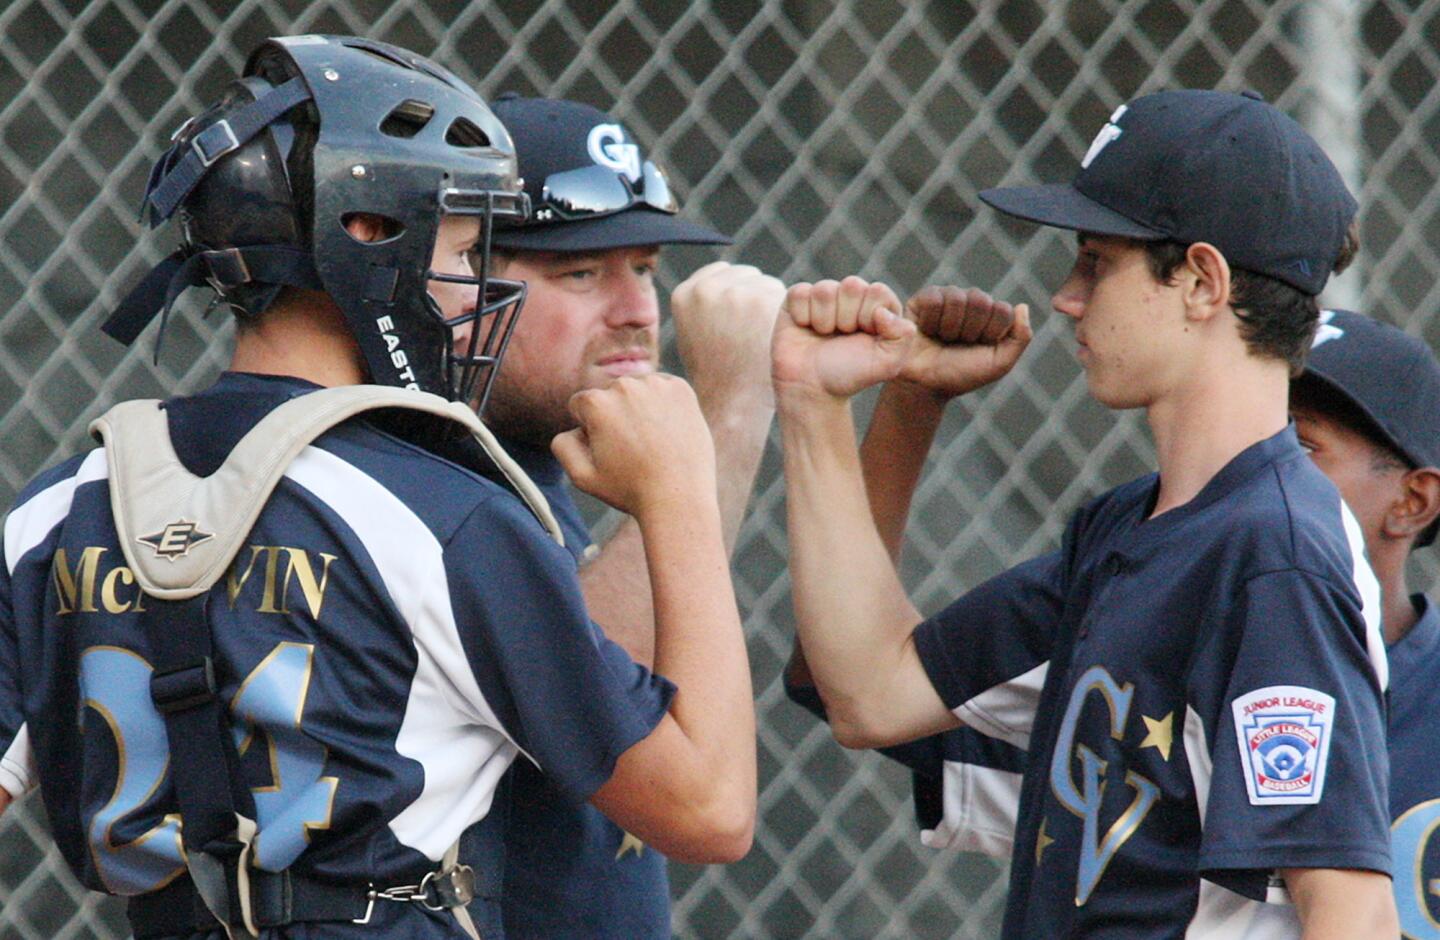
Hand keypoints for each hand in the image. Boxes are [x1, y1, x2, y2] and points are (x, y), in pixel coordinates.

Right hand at [552, 373, 716, 519]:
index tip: (610, 450)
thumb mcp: (582, 476)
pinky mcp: (681, 388)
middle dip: (615, 415)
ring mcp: (656, 384)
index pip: (581, 404)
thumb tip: (574, 426)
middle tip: (634, 448)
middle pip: (610, 394)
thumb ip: (562, 445)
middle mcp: (624, 385)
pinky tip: (668, 431)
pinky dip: (664, 404)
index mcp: (595, 402)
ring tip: (652, 442)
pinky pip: (663, 389)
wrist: (680, 496)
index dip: (591, 430)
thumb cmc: (629, 489)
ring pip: (637, 390)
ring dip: (640, 407)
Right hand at [672, 261, 785, 411]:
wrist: (733, 404)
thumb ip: (703, 303)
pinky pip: (783, 294)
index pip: (721, 273)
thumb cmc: (718, 375)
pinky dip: (785, 314)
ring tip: (759, 339)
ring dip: (770, 305)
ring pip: (766, 284)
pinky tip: (773, 338)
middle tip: (749, 335)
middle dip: (752, 298)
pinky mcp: (762, 301)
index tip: (735, 325)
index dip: (734, 298)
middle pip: (746, 275)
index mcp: (684, 294)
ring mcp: (734, 293)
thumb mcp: (693, 333)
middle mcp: (706, 289)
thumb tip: (724, 274)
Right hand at [771, 276, 915, 401]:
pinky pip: (800, 293)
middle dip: (847, 318)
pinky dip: (802, 315)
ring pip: (825, 289)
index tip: (864, 336)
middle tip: (842, 337)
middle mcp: (852, 297)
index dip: (870, 316)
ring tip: (824, 335)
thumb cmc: (850, 375)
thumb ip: (903, 336)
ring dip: (824, 320)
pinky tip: (805, 328)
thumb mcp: (887, 364)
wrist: (812, 389)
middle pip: (852, 285)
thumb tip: (883, 311)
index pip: (878, 291)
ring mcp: (825, 296)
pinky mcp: (797, 299)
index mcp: (877, 306)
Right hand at [896, 286, 1032, 399]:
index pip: (1002, 310)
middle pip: (981, 301)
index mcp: (992, 316)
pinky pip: (934, 300)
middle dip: (970, 331)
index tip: (979, 348)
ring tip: (943, 339)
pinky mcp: (923, 299)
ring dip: (950, 328)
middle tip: (959, 344)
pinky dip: (931, 321)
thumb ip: (1021, 337)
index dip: (990, 333)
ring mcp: (948, 298)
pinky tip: (928, 331)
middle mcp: (971, 302)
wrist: (925, 385)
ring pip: (957, 299)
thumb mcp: (999, 364)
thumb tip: (1022, 305)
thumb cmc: (961, 374)